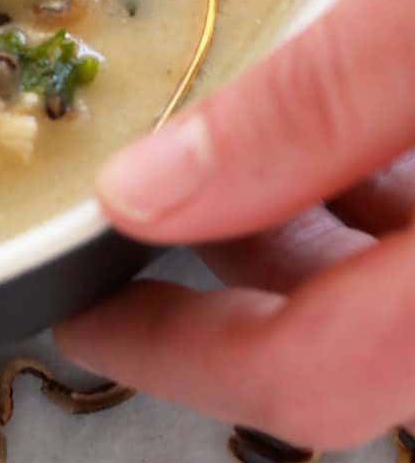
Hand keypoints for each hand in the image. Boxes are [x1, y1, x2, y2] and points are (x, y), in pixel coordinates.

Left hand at [55, 0, 414, 450]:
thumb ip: (313, 102)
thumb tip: (147, 189)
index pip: (313, 372)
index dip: (174, 356)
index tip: (78, 312)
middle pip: (348, 327)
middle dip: (229, 263)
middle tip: (134, 196)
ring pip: (389, 269)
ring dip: (300, 208)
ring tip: (222, 121)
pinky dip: (366, 166)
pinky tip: (339, 90)